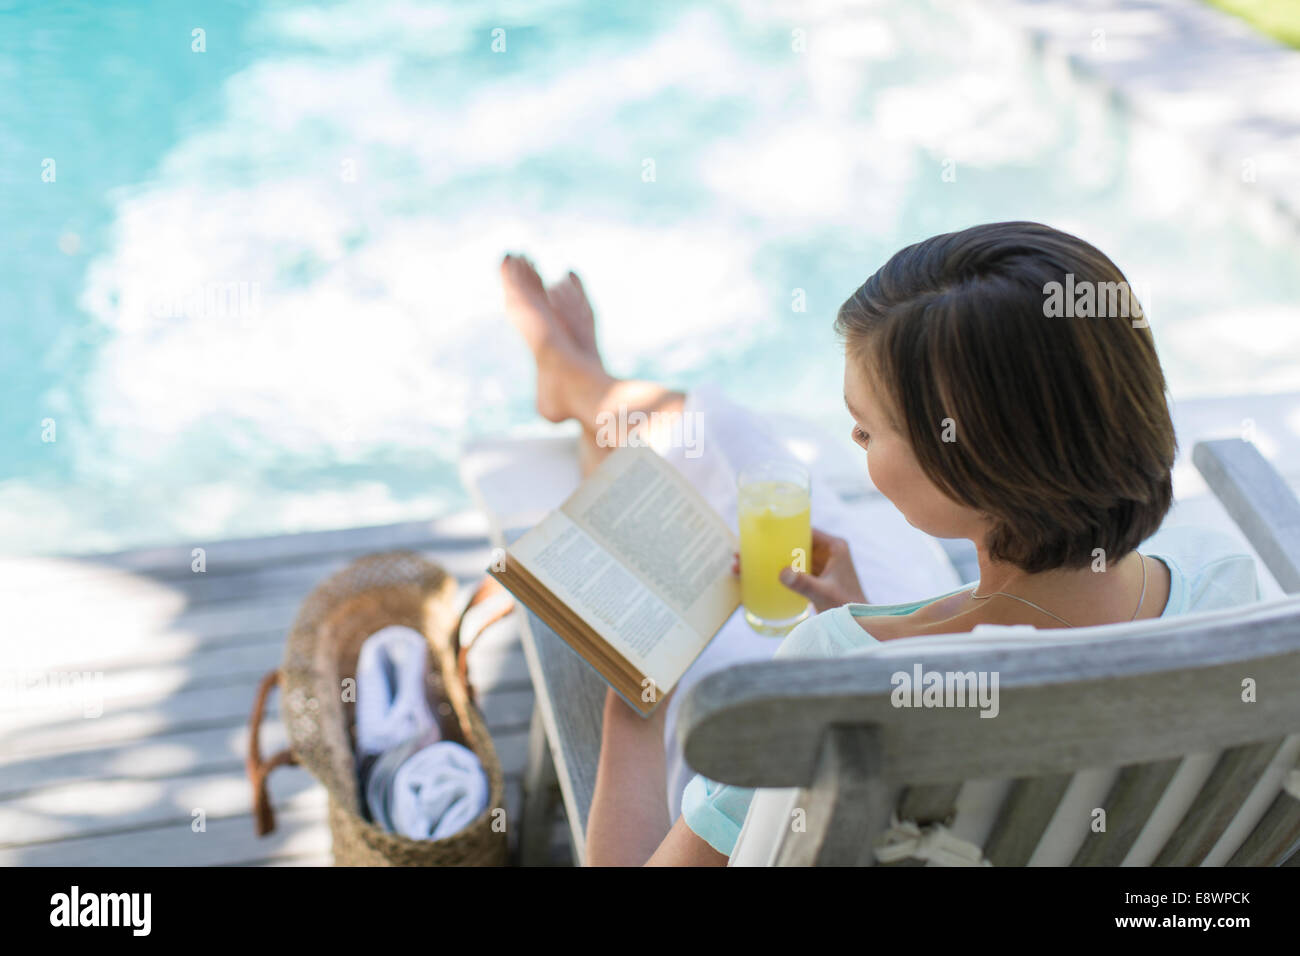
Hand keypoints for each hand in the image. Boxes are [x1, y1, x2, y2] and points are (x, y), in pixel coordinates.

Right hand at [732, 528, 866, 612]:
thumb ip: (804, 583)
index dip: (784, 529)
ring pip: (791, 556)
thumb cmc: (847, 605)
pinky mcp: (815, 577)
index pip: (806, 530)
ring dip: (770, 559)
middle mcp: (828, 552)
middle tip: (744, 549)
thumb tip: (782, 573)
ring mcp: (821, 564)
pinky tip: (757, 574)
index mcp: (834, 547)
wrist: (858, 623)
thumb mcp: (823, 593)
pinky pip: (793, 569)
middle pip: (794, 542)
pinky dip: (777, 571)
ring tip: (742, 563)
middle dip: (770, 547)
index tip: (762, 532)